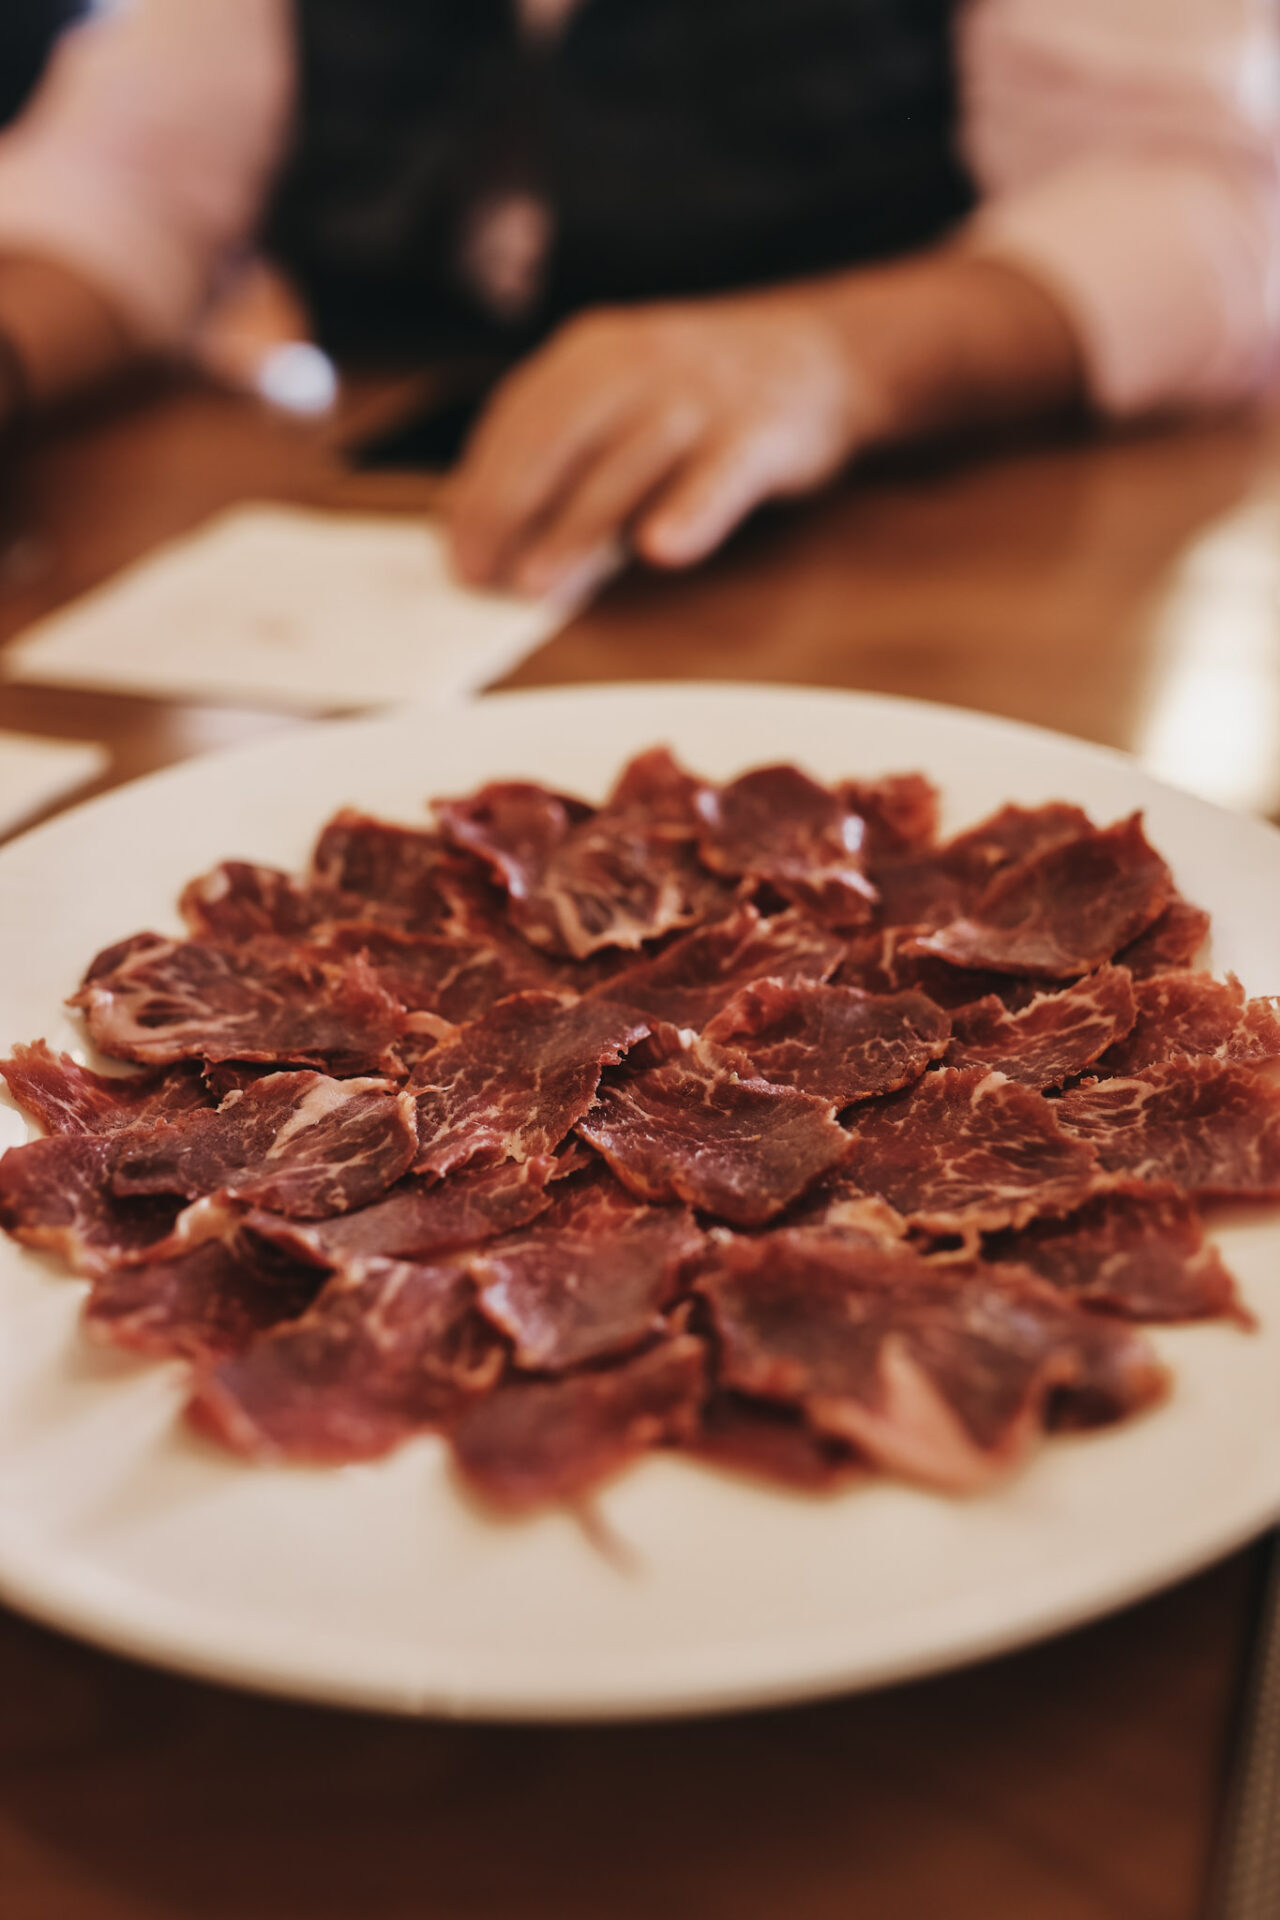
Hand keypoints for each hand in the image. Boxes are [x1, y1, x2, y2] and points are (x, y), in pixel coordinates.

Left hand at [445, 253, 1083, 595]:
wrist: (822, 351)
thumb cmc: (701, 394)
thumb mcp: (620, 394)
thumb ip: (562, 447)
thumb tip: (484, 524)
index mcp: (591, 352)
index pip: (517, 420)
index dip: (479, 488)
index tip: (455, 550)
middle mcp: (639, 361)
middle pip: (557, 437)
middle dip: (509, 510)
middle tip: (480, 579)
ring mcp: (702, 394)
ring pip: (626, 463)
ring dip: (576, 528)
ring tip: (536, 586)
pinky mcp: (760, 430)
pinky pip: (720, 474)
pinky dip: (692, 510)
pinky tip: (663, 549)